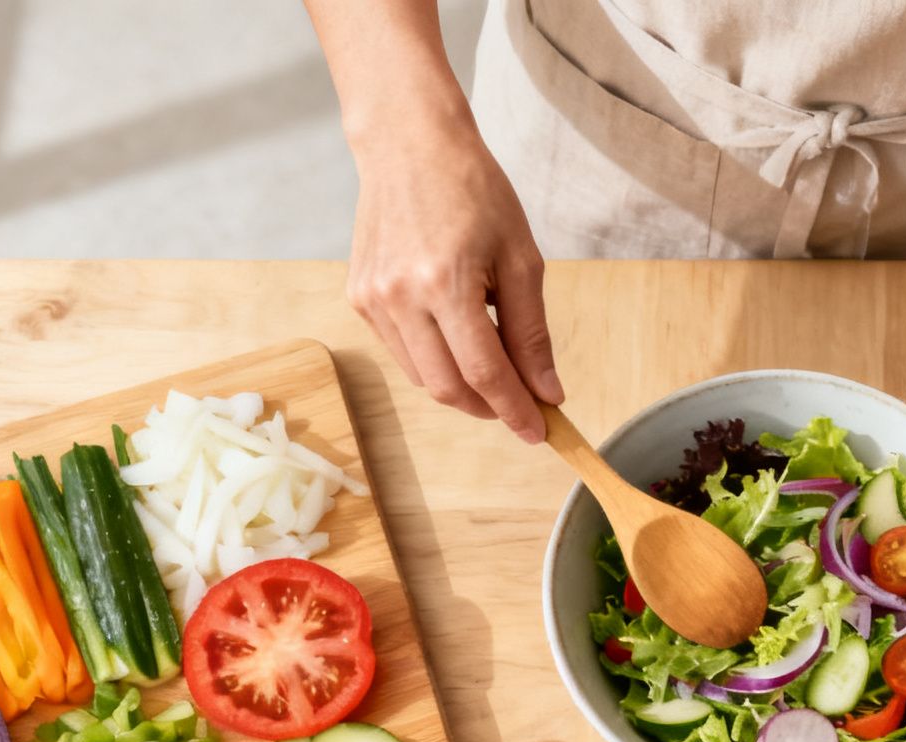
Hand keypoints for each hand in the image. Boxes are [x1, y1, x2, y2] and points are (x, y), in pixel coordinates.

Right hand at [345, 121, 561, 442]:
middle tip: (522, 406)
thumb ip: (531, 332)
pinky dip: (435, 360)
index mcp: (445, 283)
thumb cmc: (473, 191)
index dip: (515, 410)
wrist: (410, 146)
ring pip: (422, 377)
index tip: (540, 431)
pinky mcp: (359, 298)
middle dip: (489, 408)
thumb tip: (546, 391)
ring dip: (463, 387)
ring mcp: (372, 300)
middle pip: (448, 387)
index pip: (484, 373)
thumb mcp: (521, 258)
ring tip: (494, 366)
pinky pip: (402, 352)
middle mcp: (400, 297)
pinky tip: (456, 336)